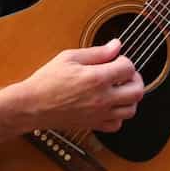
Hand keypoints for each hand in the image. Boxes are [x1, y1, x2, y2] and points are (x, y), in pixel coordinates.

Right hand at [20, 38, 144, 131]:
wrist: (32, 105)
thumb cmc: (47, 81)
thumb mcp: (69, 58)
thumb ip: (97, 52)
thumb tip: (116, 45)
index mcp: (97, 78)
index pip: (129, 68)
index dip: (125, 61)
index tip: (116, 60)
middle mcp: (102, 98)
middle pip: (137, 91)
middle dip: (135, 79)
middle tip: (125, 75)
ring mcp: (99, 114)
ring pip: (131, 110)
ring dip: (130, 98)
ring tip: (120, 90)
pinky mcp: (93, 125)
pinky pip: (117, 125)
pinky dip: (118, 116)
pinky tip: (110, 106)